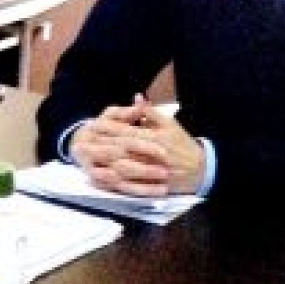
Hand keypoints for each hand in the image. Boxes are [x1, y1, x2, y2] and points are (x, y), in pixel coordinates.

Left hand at [69, 94, 204, 195]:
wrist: (202, 170)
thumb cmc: (182, 144)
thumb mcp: (170, 124)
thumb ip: (151, 112)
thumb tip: (136, 97)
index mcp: (158, 138)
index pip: (129, 132)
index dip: (110, 129)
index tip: (93, 124)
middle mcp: (155, 155)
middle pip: (123, 151)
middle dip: (101, 145)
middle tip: (83, 140)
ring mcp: (154, 173)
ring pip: (125, 168)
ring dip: (103, 162)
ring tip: (87, 157)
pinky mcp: (154, 186)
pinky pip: (131, 185)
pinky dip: (115, 181)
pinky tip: (100, 176)